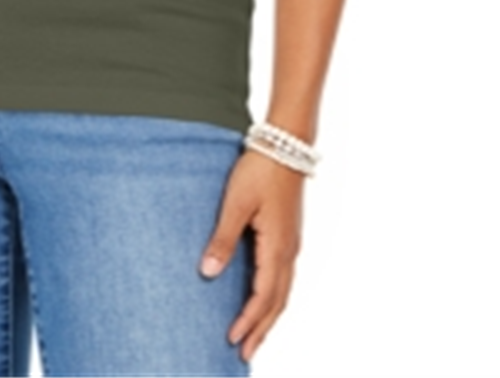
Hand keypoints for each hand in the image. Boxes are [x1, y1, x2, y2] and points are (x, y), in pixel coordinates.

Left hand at [198, 147, 304, 362]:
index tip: (233, 341)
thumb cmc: (260, 170)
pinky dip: (275, 295)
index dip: (248, 320)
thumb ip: (223, 238)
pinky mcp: (288, 233)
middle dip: (262, 329)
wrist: (285, 144)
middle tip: (246, 353)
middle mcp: (289, 250)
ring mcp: (291, 242)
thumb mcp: (236, 203)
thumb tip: (208, 272)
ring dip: (270, 315)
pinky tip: (264, 296)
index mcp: (277, 247)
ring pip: (284, 290)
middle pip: (278, 301)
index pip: (264, 296)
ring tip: (256, 334)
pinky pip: (284, 275)